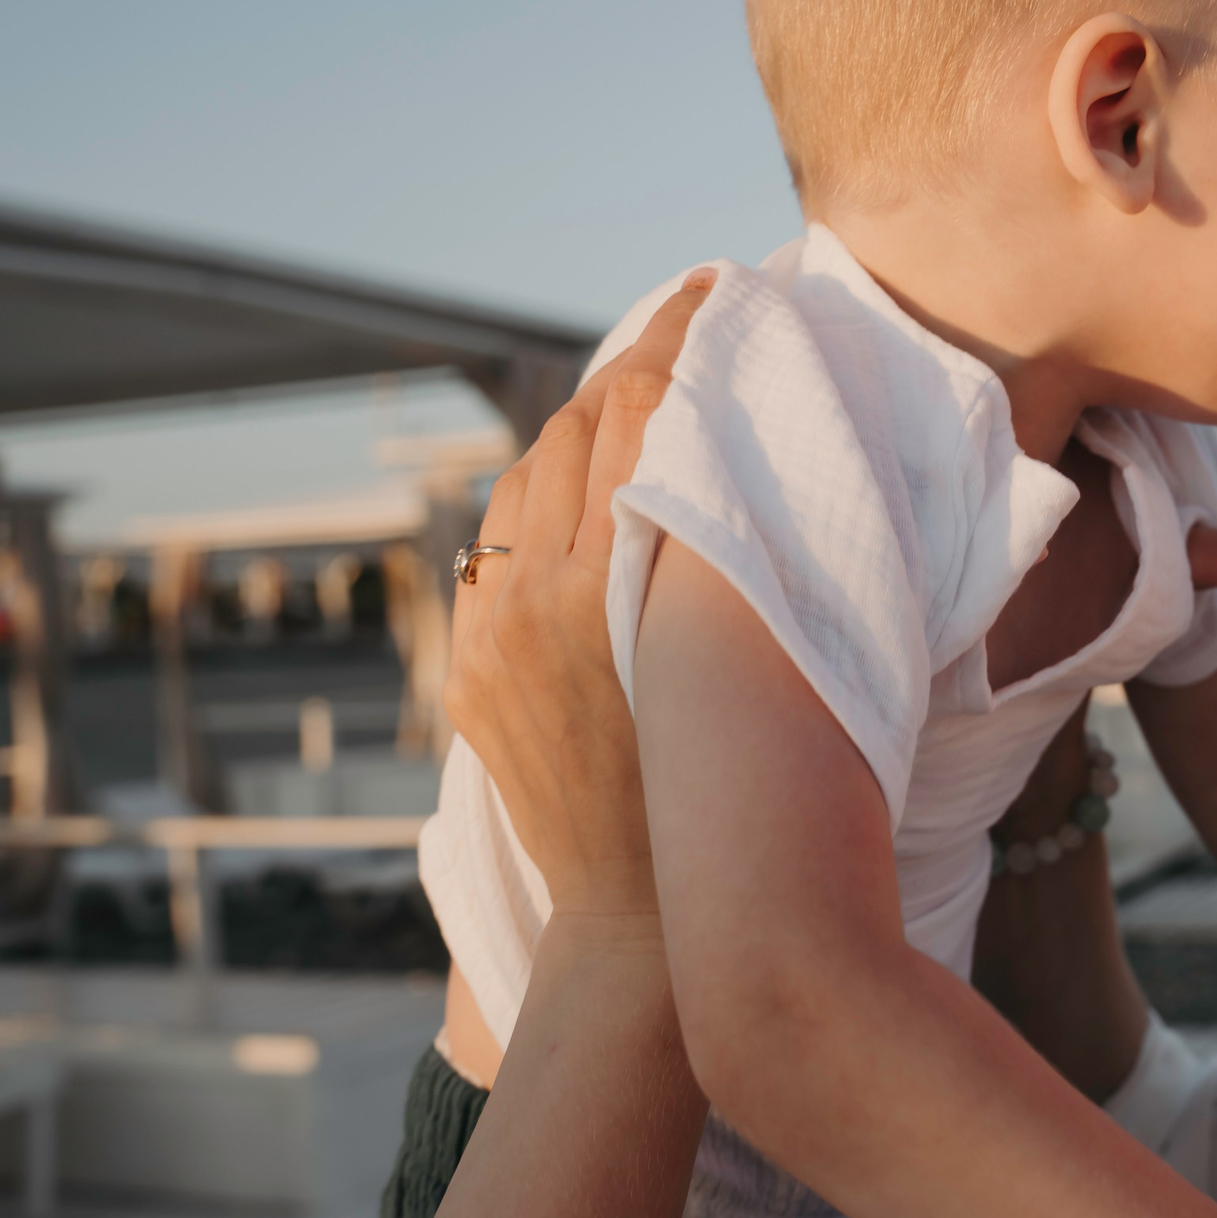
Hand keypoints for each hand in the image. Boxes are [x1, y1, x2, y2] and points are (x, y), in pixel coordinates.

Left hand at [445, 270, 714, 921]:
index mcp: (606, 584)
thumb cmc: (735, 799)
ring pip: (527, 478)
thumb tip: (741, 436)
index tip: (718, 291)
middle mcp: (531, 598)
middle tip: (693, 324)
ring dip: (584, 426)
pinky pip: (497, 549)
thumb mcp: (746, 656)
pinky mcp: (470, 672)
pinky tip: (583, 492)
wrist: (647, 926)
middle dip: (636, 364)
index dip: (681, 338)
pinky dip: (542, 500)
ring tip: (640, 399)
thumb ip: (729, 545)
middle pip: (577, 427)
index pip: (639, 413)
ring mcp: (489, 636)